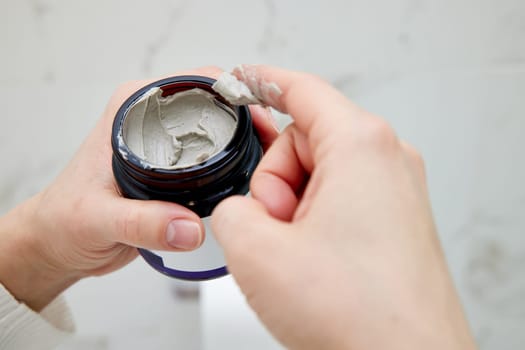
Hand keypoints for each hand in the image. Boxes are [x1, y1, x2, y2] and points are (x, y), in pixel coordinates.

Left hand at [0, 66, 278, 310]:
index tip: (260, 120)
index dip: (235, 95)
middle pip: (218, 105)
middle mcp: (152, 120)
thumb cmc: (66, 221)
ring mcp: (167, 144)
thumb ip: (142, 223)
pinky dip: (237, 169)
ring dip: (248, 147)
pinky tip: (250, 185)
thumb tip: (190, 227)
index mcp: (131, 110)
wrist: (61, 243)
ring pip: (221, 132)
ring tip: (269, 167)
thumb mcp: (98, 220)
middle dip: (251, 123)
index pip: (195, 82)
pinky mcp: (176, 170)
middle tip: (273, 148)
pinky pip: (216, 160)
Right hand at [212, 65, 475, 349]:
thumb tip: (239, 211)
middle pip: (303, 142)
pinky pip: (337, 202)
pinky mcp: (393, 222)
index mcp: (361, 146)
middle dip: (274, 183)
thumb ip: (228, 211)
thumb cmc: (360, 316)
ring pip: (317, 177)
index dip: (262, 82)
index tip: (240, 81)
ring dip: (291, 210)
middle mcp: (386, 162)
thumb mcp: (257, 252)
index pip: (302, 91)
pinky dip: (312, 224)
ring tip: (297, 256)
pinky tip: (311, 261)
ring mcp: (393, 194)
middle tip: (275, 230)